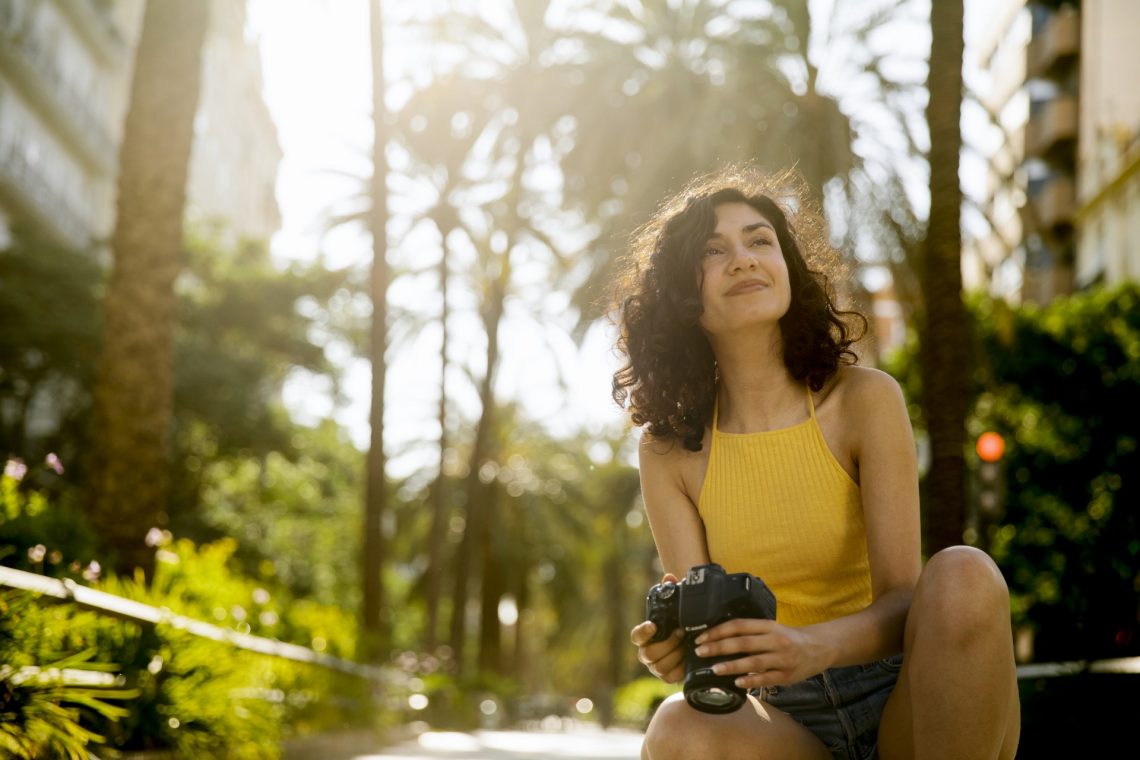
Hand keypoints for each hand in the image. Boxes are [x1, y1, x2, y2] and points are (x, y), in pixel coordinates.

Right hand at [630, 573, 684, 682]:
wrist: (693, 647)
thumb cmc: (680, 625)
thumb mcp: (677, 611)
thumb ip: (671, 593)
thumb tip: (668, 577)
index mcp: (645, 637)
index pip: (636, 636)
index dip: (643, 632)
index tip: (653, 625)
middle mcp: (646, 653)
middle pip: (649, 653)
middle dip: (667, 643)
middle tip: (681, 633)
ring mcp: (655, 667)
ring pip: (660, 666)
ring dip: (676, 655)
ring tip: (688, 644)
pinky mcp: (667, 678)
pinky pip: (671, 676)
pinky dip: (681, 667)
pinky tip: (689, 658)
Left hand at [692, 618, 828, 688]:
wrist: (820, 647)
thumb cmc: (789, 638)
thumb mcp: (772, 628)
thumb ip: (751, 632)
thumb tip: (719, 638)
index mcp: (769, 625)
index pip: (739, 625)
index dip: (718, 631)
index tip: (701, 637)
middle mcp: (776, 640)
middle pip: (743, 642)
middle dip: (719, 647)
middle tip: (700, 652)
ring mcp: (782, 658)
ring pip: (754, 661)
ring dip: (732, 666)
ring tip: (714, 669)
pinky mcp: (787, 675)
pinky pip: (767, 679)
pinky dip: (751, 681)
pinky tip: (738, 682)